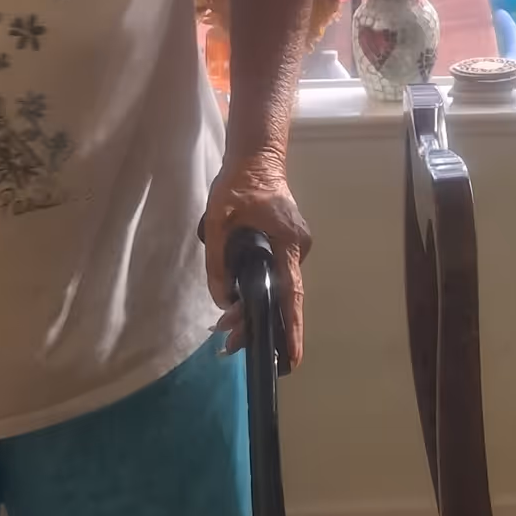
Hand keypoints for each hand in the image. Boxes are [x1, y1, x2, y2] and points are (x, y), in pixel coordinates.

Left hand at [201, 152, 310, 366]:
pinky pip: (275, 273)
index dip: (292, 328)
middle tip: (229, 345)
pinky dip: (258, 289)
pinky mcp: (287, 242)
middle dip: (258, 323)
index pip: (291, 294)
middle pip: (282, 296)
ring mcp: (294, 246)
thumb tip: (222, 301)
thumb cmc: (238, 186)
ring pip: (277, 286)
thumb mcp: (219, 223)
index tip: (292, 358)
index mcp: (287, 243)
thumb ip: (219, 263)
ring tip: (227, 327)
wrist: (255, 157)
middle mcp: (297, 249)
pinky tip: (237, 301)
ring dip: (254, 306)